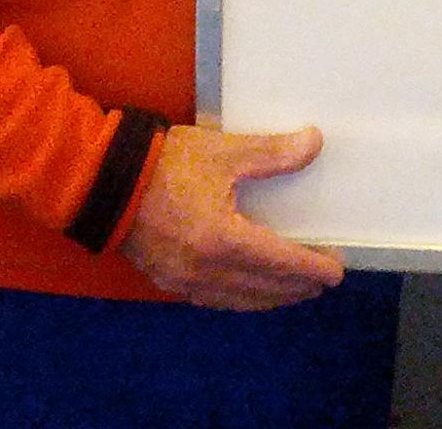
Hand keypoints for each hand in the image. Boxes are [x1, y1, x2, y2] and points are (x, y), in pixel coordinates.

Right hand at [119, 123, 344, 308]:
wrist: (104, 182)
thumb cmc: (166, 164)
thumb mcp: (224, 152)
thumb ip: (272, 153)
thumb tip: (314, 142)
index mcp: (224, 241)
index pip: (280, 263)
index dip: (312, 268)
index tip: (336, 271)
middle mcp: (206, 272)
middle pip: (264, 288)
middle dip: (297, 286)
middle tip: (322, 279)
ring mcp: (185, 281)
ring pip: (240, 300)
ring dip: (271, 296)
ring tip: (294, 289)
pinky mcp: (168, 280)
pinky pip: (215, 299)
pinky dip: (241, 298)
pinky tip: (249, 291)